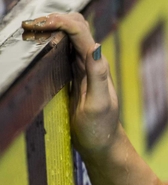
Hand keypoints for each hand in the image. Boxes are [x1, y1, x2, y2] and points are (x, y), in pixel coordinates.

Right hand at [22, 13, 120, 158]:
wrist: (102, 144)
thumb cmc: (100, 128)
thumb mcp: (98, 104)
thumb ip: (97, 76)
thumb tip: (96, 47)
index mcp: (97, 64)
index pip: (79, 31)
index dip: (59, 21)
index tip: (38, 25)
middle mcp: (91, 62)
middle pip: (75, 26)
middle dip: (54, 19)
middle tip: (30, 26)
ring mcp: (82, 67)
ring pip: (67, 36)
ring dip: (49, 28)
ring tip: (29, 31)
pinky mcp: (73, 75)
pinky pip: (62, 50)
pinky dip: (49, 41)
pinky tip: (36, 45)